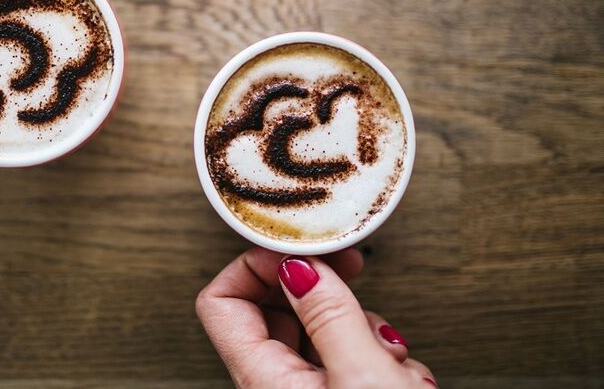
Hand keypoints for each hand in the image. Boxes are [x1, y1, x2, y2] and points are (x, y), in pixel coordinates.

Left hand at [196, 247, 436, 387]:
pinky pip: (352, 360)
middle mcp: (278, 387)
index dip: (253, 266)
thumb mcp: (364, 380)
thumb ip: (330, 317)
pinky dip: (381, 360)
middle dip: (321, 293)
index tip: (300, 252)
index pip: (220, 303)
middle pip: (276, 311)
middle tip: (352, 271)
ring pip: (322, 332)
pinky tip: (405, 380)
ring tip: (392, 357)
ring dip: (362, 330)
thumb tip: (299, 266)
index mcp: (263, 381)